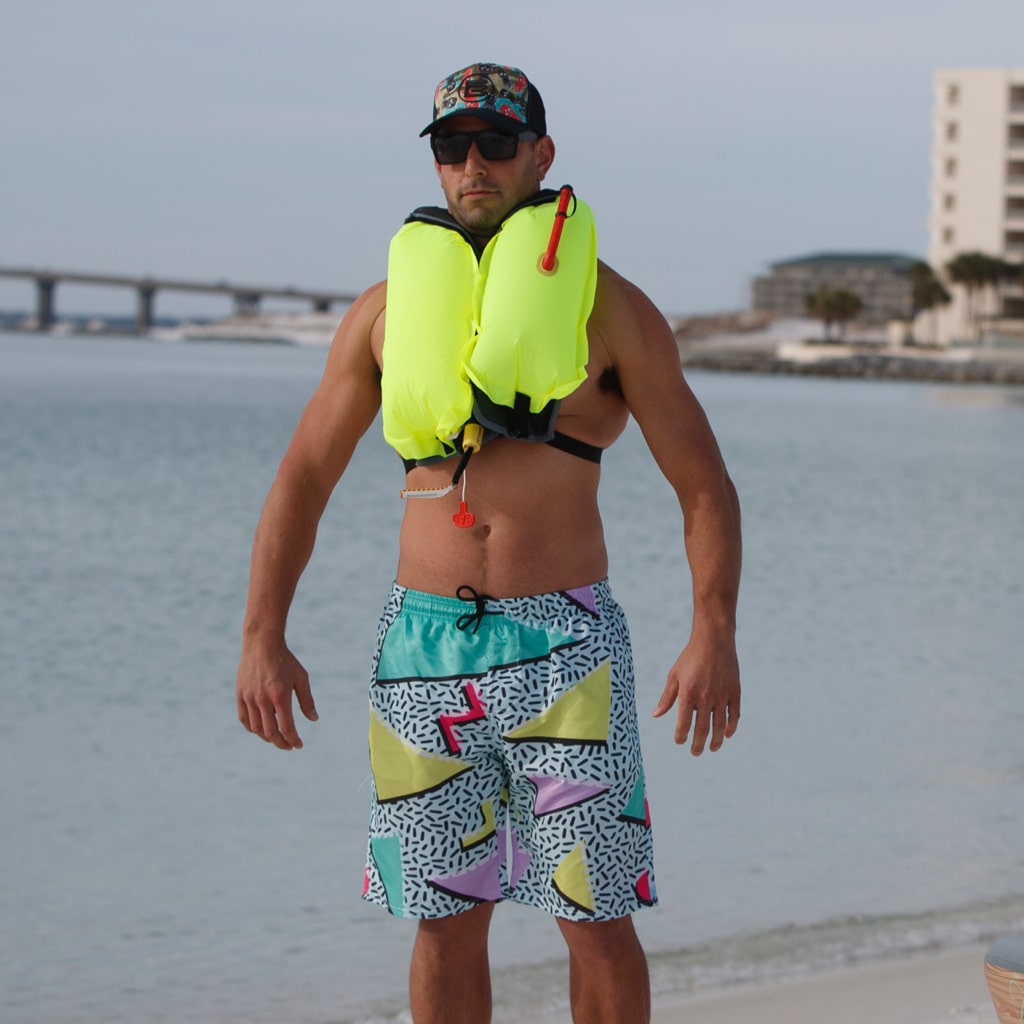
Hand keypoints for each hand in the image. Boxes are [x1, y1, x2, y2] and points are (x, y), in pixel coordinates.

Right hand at [236, 643, 317, 749]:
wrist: (262, 644)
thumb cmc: (285, 660)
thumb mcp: (301, 678)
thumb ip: (306, 700)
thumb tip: (314, 719)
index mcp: (280, 695)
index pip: (287, 727)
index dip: (293, 739)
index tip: (299, 745)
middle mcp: (263, 699)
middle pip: (271, 732)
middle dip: (281, 743)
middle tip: (288, 746)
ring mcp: (249, 698)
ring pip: (256, 728)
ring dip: (267, 738)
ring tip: (277, 739)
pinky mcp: (240, 695)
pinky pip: (244, 719)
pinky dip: (252, 729)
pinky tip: (261, 730)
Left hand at [652, 636, 739, 754]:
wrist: (714, 640)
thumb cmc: (690, 658)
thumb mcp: (674, 675)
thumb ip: (667, 697)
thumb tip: (656, 715)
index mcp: (687, 694)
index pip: (683, 723)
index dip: (680, 736)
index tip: (679, 742)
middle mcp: (705, 697)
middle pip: (702, 729)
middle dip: (698, 744)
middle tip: (695, 753)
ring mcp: (722, 695)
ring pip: (720, 726)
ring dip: (716, 740)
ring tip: (712, 749)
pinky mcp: (735, 692)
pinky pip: (734, 715)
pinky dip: (731, 726)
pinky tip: (727, 734)